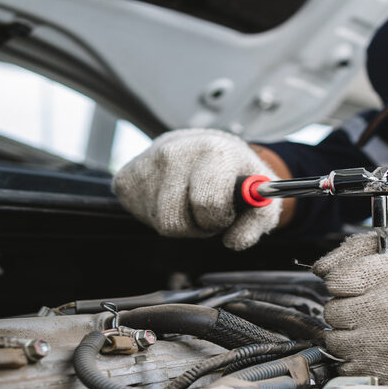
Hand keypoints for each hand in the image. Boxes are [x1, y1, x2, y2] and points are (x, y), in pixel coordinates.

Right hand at [112, 128, 281, 250]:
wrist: (209, 147)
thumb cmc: (236, 174)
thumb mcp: (260, 193)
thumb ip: (259, 218)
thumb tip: (234, 241)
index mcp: (213, 151)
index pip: (207, 203)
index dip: (219, 218)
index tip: (225, 212)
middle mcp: (175, 151)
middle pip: (176, 220)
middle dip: (198, 226)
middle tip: (208, 212)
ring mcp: (146, 163)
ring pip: (160, 222)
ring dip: (180, 223)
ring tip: (192, 203)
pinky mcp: (126, 177)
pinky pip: (141, 216)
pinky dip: (158, 216)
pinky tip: (172, 198)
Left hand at [313, 234, 387, 388]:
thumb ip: (368, 247)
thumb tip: (321, 266)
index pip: (337, 279)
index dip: (346, 284)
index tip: (361, 289)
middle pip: (333, 311)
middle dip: (350, 310)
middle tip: (376, 312)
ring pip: (337, 341)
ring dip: (352, 338)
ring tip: (381, 334)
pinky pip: (350, 368)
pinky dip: (361, 362)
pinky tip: (385, 353)